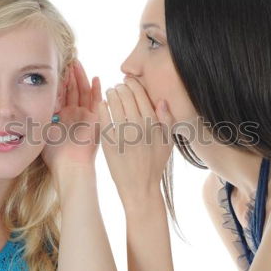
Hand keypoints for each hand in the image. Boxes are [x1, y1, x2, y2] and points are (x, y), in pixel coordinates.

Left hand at [41, 59, 101, 176]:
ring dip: (81, 77)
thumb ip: (38, 116)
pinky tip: (95, 78)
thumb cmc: (54, 153)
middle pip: (74, 90)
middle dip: (71, 75)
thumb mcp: (42, 130)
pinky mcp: (95, 119)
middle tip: (68, 60)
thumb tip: (24, 104)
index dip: (60, 81)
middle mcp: (74, 114)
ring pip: (84, 92)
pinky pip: (96, 101)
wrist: (70, 165)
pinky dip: (96, 90)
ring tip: (77, 63)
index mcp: (62, 117)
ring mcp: (86, 116)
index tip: (56, 67)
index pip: (62, 94)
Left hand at [99, 77, 174, 204]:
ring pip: (114, 102)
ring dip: (111, 94)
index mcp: (153, 124)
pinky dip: (102, 107)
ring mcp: (123, 133)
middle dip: (121, 87)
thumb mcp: (167, 143)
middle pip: (126, 95)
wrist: (139, 187)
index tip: (129, 83)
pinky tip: (103, 105)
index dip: (133, 84)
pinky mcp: (109, 141)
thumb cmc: (154, 165)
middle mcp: (138, 126)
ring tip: (111, 93)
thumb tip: (161, 100)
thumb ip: (167, 120)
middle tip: (118, 87)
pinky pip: (103, 116)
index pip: (140, 94)